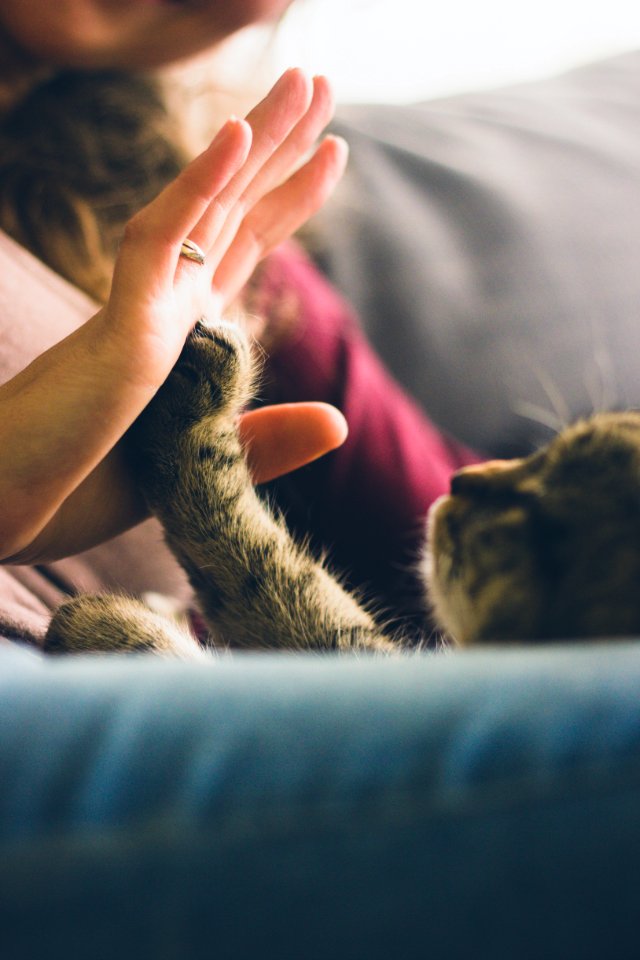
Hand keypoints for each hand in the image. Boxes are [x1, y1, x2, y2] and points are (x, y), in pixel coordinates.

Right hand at [0, 69, 348, 562]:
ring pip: (206, 207)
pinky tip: (237, 135)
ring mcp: (142, 309)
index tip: (330, 152)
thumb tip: (340, 421)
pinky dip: (197, 187)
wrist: (7, 509)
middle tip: (321, 83)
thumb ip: (267, 440)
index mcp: (181, 334)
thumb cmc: (84, 488)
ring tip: (306, 82)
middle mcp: (164, 307)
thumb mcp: (201, 467)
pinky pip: (159, 242)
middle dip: (280, 146)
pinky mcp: (119, 326)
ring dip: (255, 141)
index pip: (242, 247)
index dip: (286, 196)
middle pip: (233, 210)